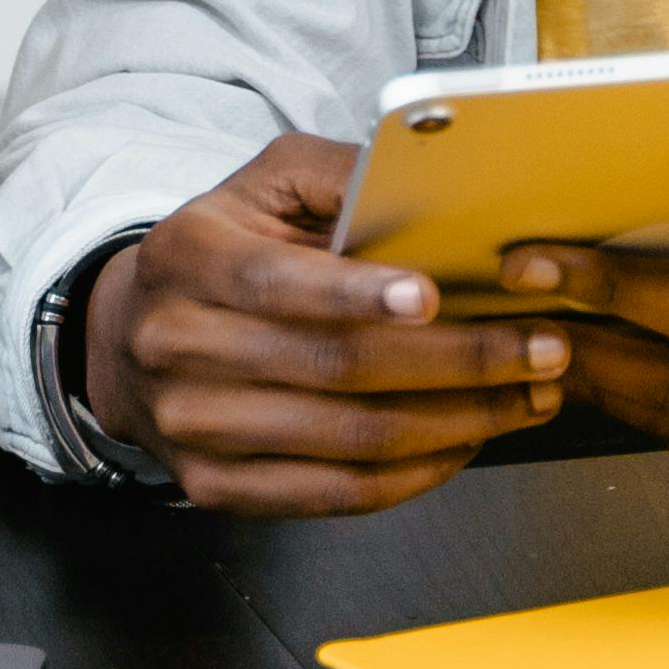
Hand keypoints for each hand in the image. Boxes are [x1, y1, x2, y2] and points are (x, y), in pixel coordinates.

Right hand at [84, 131, 570, 515]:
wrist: (127, 338)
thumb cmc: (220, 250)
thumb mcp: (262, 184)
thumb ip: (336, 173)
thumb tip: (423, 177)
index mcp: (190, 258)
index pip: (281, 284)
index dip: (361, 295)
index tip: (436, 297)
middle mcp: (181, 346)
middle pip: (337, 369)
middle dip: (459, 364)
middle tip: (541, 350)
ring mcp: (195, 428)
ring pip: (350, 440)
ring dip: (458, 423)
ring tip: (527, 396)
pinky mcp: (218, 487)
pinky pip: (336, 495)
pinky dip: (416, 475)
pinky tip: (466, 442)